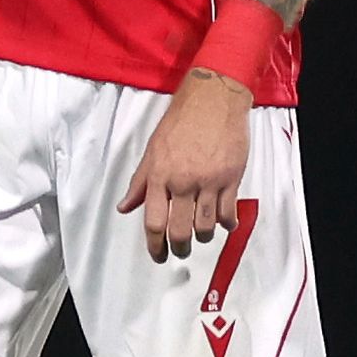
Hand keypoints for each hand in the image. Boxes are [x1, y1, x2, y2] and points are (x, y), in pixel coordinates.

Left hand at [120, 70, 251, 262]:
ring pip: (206, 226)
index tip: (158, 255)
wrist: (213, 101)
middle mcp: (183, 182)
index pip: (153, 222)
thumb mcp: (152, 151)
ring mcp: (209, 182)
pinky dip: (226, 224)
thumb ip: (140, 183)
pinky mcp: (231, 178)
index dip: (154, 245)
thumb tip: (125, 207)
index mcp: (159, 176)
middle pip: (180, 230)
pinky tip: (223, 225)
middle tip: (179, 251)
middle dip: (179, 247)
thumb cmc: (179, 123)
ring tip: (200, 237)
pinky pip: (228, 212)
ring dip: (202, 238)